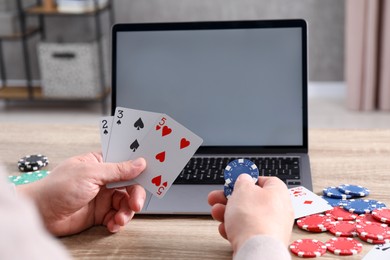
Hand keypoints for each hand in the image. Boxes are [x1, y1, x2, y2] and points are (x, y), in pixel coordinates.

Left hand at [17, 152, 145, 235]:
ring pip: (126, 203)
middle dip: (136, 195)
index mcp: (100, 162)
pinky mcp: (100, 213)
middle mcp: (104, 179)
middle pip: (131, 185)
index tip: (153, 173)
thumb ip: (117, 170)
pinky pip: (117, 216)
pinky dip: (118, 222)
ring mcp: (103, 197)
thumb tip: (139, 163)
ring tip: (120, 218)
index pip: (126, 162)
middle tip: (136, 203)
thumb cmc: (56, 188)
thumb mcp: (90, 173)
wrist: (41, 215)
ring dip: (127, 212)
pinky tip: (113, 224)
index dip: (140, 167)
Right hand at [208, 175, 293, 252]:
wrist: (256, 249)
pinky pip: (247, 231)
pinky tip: (225, 229)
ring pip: (247, 216)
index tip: (234, 181)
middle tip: (217, 197)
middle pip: (251, 199)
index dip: (247, 180)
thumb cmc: (253, 218)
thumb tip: (244, 179)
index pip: (264, 181)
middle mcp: (279, 209)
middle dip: (230, 199)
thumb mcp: (243, 189)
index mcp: (278, 192)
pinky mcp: (264, 241)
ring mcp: (272, 227)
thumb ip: (242, 181)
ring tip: (216, 213)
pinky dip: (235, 229)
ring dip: (228, 213)